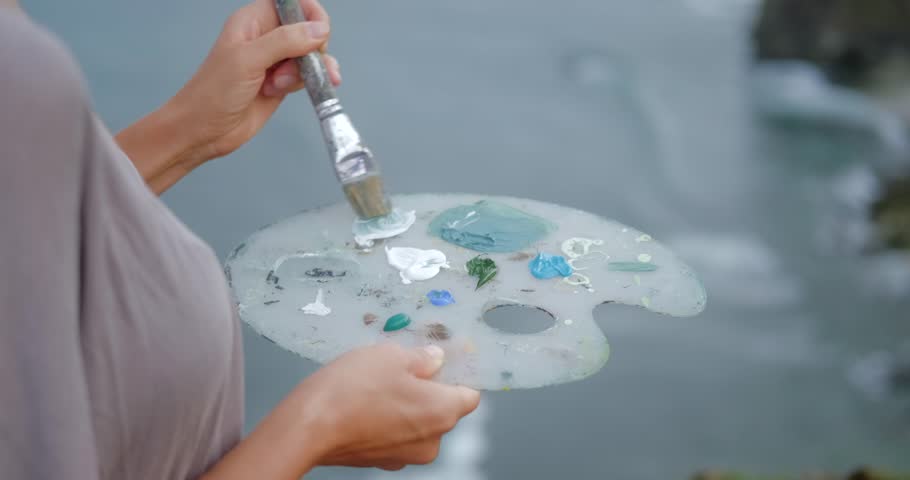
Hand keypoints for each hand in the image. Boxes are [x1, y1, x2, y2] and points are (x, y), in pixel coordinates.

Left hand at [174, 0, 340, 160]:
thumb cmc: (213, 93)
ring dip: (306, 71)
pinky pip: (307, 75)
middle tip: (294, 67)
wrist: (204, 131)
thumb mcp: (248, 60)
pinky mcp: (282, 83)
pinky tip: (291, 91)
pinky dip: (308, 83)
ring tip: (280, 86)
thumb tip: (319, 29)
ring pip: (310, 55)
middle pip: (308, 29)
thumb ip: (285, 41)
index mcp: (253, 20)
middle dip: (310, 49)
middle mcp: (266, 37)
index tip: (318, 35)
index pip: (292, 3)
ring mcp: (275, 61)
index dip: (310, 15)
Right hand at [200, 343, 479, 479]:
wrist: (307, 427)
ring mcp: (406, 456)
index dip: (457, 374)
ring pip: (417, 422)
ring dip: (405, 403)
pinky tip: (365, 402)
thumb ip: (422, 357)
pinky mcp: (381, 461)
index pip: (469, 394)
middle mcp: (431, 441)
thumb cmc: (351, 389)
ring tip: (378, 382)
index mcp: (443, 412)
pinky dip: (387, 419)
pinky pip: (395, 434)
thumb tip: (435, 359)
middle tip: (402, 364)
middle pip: (442, 409)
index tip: (443, 359)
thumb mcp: (391, 355)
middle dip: (427, 387)